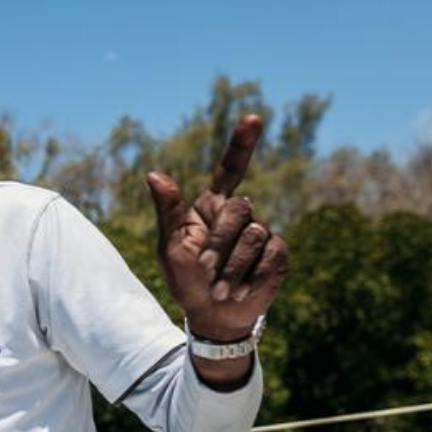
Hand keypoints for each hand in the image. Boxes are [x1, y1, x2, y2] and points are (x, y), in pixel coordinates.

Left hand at [146, 114, 289, 340]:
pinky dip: (250, 277)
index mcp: (212, 206)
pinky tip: (239, 291)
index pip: (231, 169)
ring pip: (255, 235)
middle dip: (219, 243)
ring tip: (218, 289)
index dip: (242, 144)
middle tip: (204, 269)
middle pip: (239, 208)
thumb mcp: (170, 246)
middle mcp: (240, 214)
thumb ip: (168, 210)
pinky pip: (270, 256)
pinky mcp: (277, 254)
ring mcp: (262, 232)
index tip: (253, 117)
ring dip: (232, 268)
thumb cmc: (186, 279)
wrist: (212, 314)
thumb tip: (154, 173)